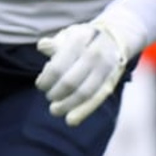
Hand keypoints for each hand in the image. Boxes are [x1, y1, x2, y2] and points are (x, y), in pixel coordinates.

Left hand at [36, 8, 143, 126]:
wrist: (115, 38)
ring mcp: (105, 69)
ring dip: (66, 105)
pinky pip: (97, 99)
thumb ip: (54, 43)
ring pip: (84, 93)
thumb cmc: (82, 39)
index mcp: (80, 41)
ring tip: (54, 110)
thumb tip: (43, 46)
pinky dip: (83, 112)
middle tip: (48, 96)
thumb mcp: (68, 34)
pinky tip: (70, 121)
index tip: (40, 85)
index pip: (58, 67)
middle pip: (70, 82)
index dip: (46, 80)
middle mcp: (95, 55)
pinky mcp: (111, 82)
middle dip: (55, 93)